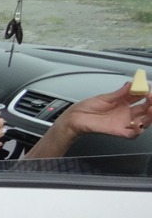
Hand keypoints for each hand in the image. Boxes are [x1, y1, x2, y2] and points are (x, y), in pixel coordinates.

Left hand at [26, 82, 151, 159]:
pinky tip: (138, 124)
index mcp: (124, 102)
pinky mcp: (117, 131)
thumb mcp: (105, 97)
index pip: (142, 97)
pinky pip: (131, 134)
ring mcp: (123, 122)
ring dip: (150, 116)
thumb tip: (132, 84)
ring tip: (150, 108)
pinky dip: (137, 130)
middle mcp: (126, 113)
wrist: (74, 118)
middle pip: (146, 110)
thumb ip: (120, 92)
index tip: (148, 88)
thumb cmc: (86, 108)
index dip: (147, 93)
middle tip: (151, 98)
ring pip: (143, 122)